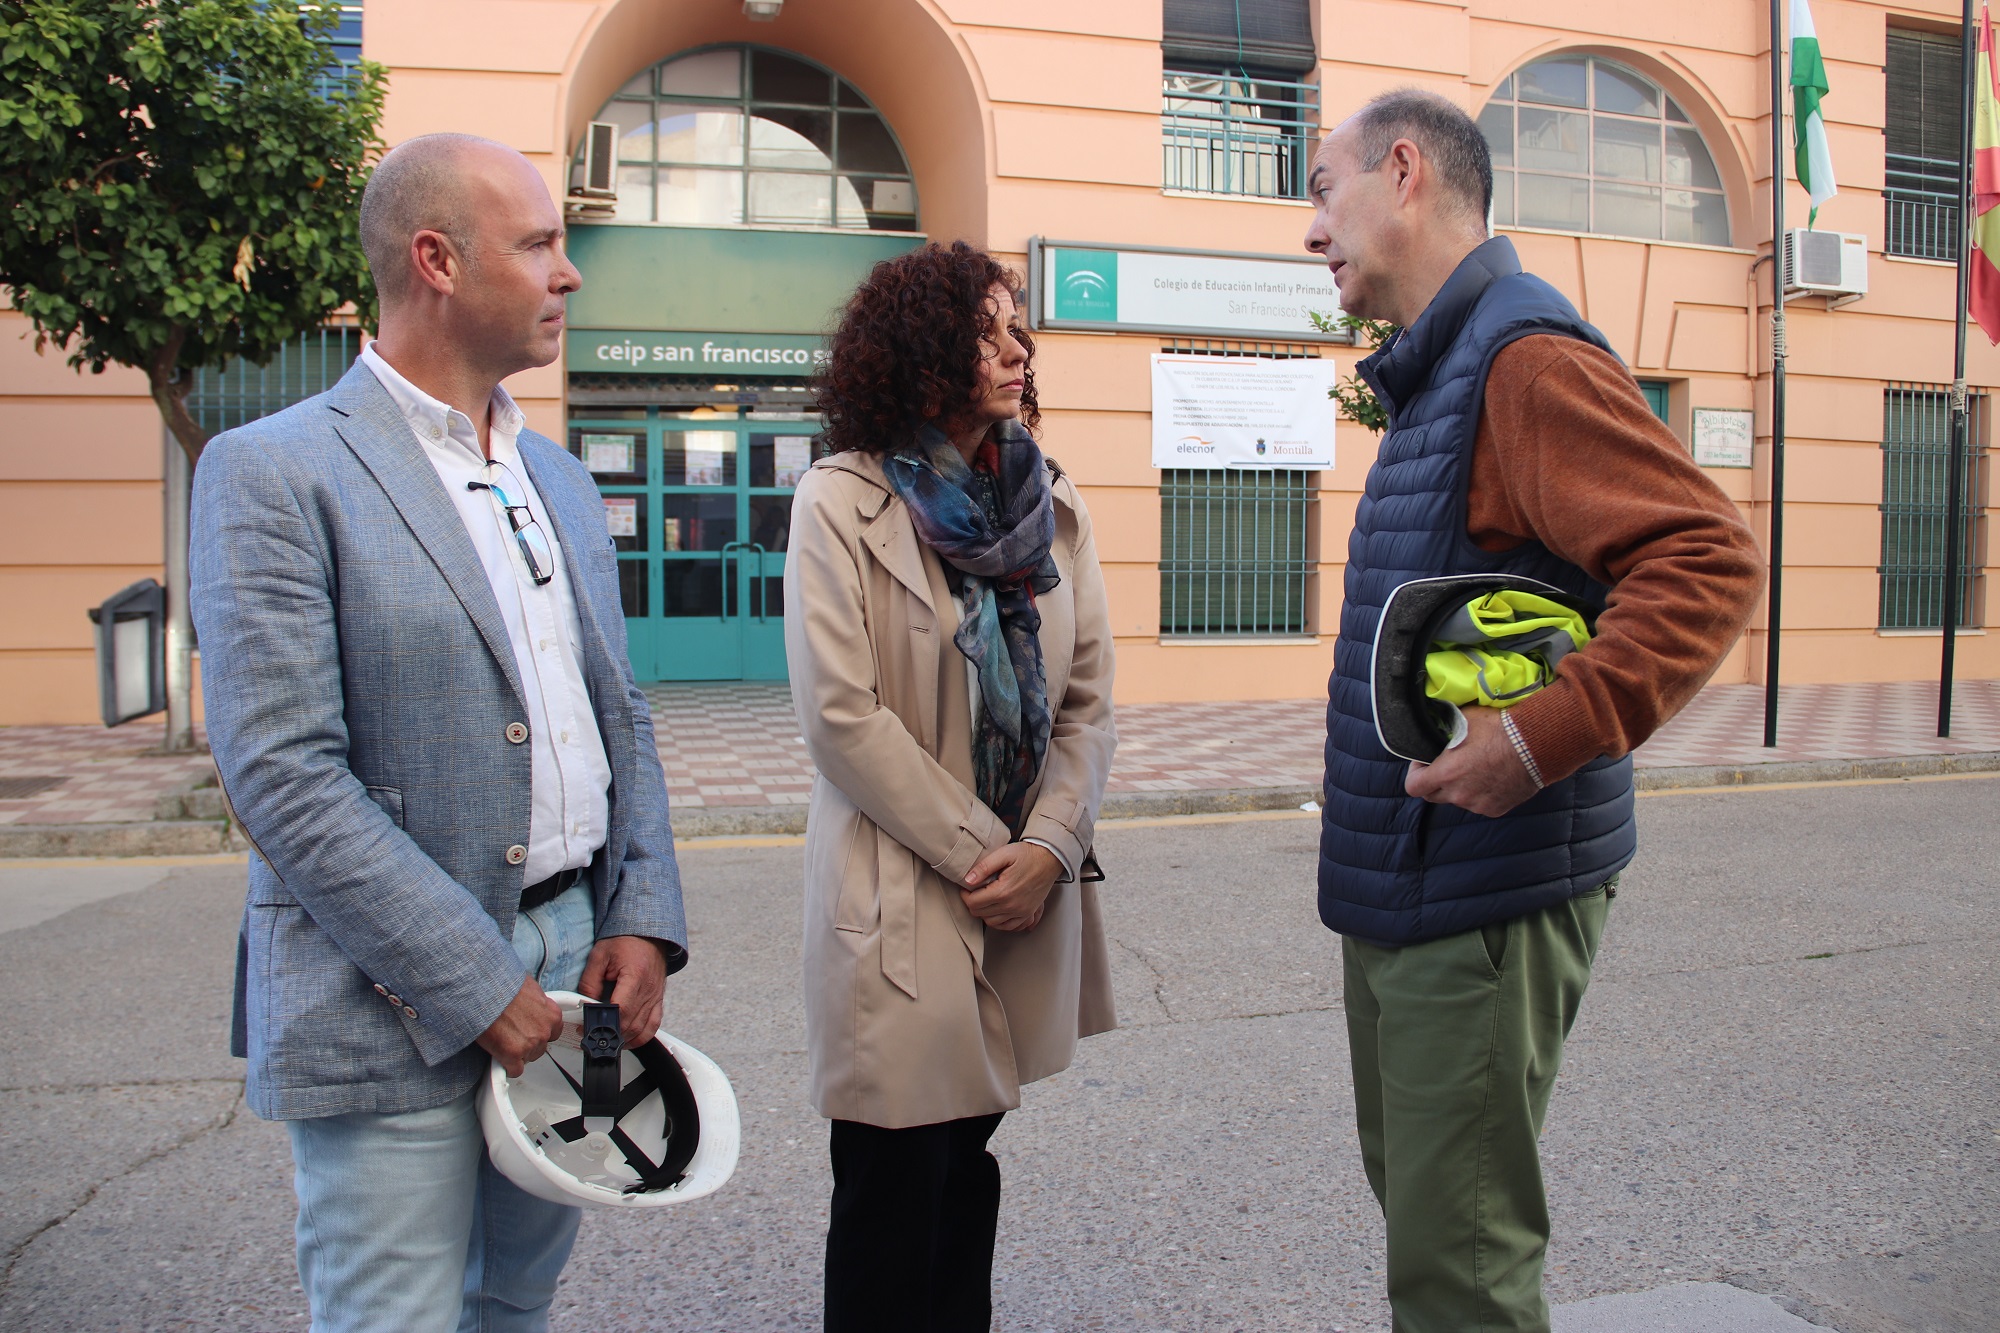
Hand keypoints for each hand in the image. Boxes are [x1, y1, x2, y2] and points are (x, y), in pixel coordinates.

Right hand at [476, 976, 563, 1077]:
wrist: (481, 990)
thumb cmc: (500, 985)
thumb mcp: (527, 987)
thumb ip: (535, 1001)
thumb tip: (532, 1004)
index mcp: (552, 1014)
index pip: (553, 1032)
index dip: (538, 1031)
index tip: (529, 1030)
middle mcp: (544, 1030)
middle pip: (540, 1047)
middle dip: (527, 1043)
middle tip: (512, 1033)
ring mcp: (530, 1044)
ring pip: (528, 1058)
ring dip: (517, 1052)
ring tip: (502, 1038)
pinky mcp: (512, 1054)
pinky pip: (515, 1070)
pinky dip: (508, 1066)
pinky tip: (500, 1055)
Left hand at [578, 935, 670, 1046]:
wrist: (648, 933)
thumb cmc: (625, 941)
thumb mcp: (600, 956)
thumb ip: (590, 982)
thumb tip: (585, 1005)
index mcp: (635, 976)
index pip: (621, 1009)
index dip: (603, 1023)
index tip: (588, 1027)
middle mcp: (649, 989)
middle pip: (631, 1025)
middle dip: (611, 1035)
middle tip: (592, 1036)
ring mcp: (655, 997)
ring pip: (643, 1030)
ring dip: (625, 1040)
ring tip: (608, 1040)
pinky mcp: (658, 1000)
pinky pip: (653, 1026)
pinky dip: (641, 1037)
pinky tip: (628, 1040)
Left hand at [961, 842, 1059, 931]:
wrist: (1049, 859)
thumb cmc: (1027, 855)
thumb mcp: (1004, 854)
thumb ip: (984, 867)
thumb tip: (967, 880)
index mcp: (1003, 891)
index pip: (973, 902)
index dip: (965, 895)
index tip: (966, 888)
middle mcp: (1011, 905)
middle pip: (980, 914)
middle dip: (973, 903)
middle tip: (974, 892)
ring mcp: (1020, 912)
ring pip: (992, 922)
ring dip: (984, 913)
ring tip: (984, 899)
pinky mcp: (1027, 913)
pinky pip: (1008, 926)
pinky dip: (998, 922)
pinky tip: (996, 911)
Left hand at [1404, 705, 1540, 817]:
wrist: (1536, 746)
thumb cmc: (1500, 730)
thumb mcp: (1465, 719)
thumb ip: (1446, 726)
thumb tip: (1437, 721)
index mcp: (1446, 773)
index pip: (1413, 786)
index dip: (1415, 774)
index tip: (1423, 763)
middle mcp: (1459, 794)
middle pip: (1433, 796)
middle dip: (1435, 781)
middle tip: (1447, 765)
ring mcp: (1477, 805)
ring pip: (1458, 800)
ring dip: (1460, 788)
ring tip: (1475, 768)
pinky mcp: (1495, 809)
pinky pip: (1479, 804)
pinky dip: (1481, 794)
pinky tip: (1492, 777)